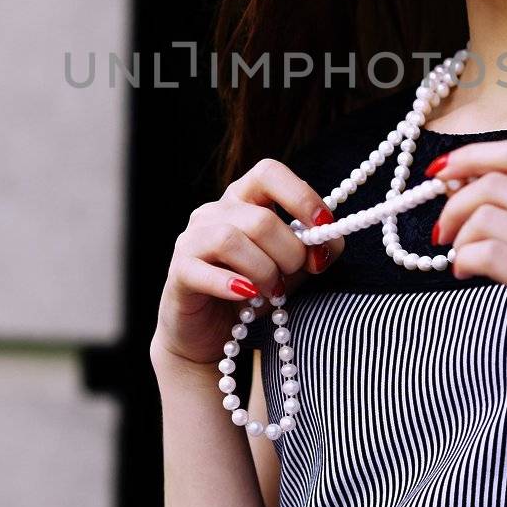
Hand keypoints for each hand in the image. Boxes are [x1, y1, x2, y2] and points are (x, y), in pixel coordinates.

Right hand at [151, 158, 344, 368]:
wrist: (212, 334)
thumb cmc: (254, 291)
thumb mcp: (295, 267)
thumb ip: (317, 248)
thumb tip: (327, 241)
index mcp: (244, 198)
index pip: (269, 172)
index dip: (300, 195)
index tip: (323, 225)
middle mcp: (215, 211)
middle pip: (260, 218)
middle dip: (288, 252)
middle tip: (291, 275)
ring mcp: (192, 239)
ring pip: (232, 239)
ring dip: (263, 271)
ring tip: (271, 291)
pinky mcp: (180, 271)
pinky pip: (204, 270)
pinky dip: (232, 284)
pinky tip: (248, 295)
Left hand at [427, 139, 506, 409]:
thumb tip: (460, 182)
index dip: (469, 157)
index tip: (440, 174)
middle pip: (492, 181)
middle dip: (453, 204)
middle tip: (442, 233)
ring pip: (484, 215)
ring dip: (459, 238)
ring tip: (463, 260)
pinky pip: (485, 252)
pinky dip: (463, 260)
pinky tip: (466, 274)